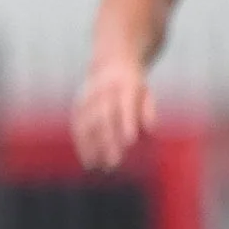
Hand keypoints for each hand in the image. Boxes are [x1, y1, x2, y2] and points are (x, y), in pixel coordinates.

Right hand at [71, 56, 154, 170]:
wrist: (112, 62)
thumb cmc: (134, 86)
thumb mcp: (145, 93)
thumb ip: (148, 109)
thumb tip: (150, 129)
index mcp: (125, 86)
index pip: (125, 105)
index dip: (127, 122)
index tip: (131, 142)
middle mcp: (104, 91)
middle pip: (104, 117)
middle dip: (108, 140)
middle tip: (114, 162)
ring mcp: (88, 97)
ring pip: (87, 123)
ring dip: (91, 146)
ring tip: (97, 166)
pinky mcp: (78, 106)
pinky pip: (78, 126)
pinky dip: (82, 144)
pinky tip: (88, 161)